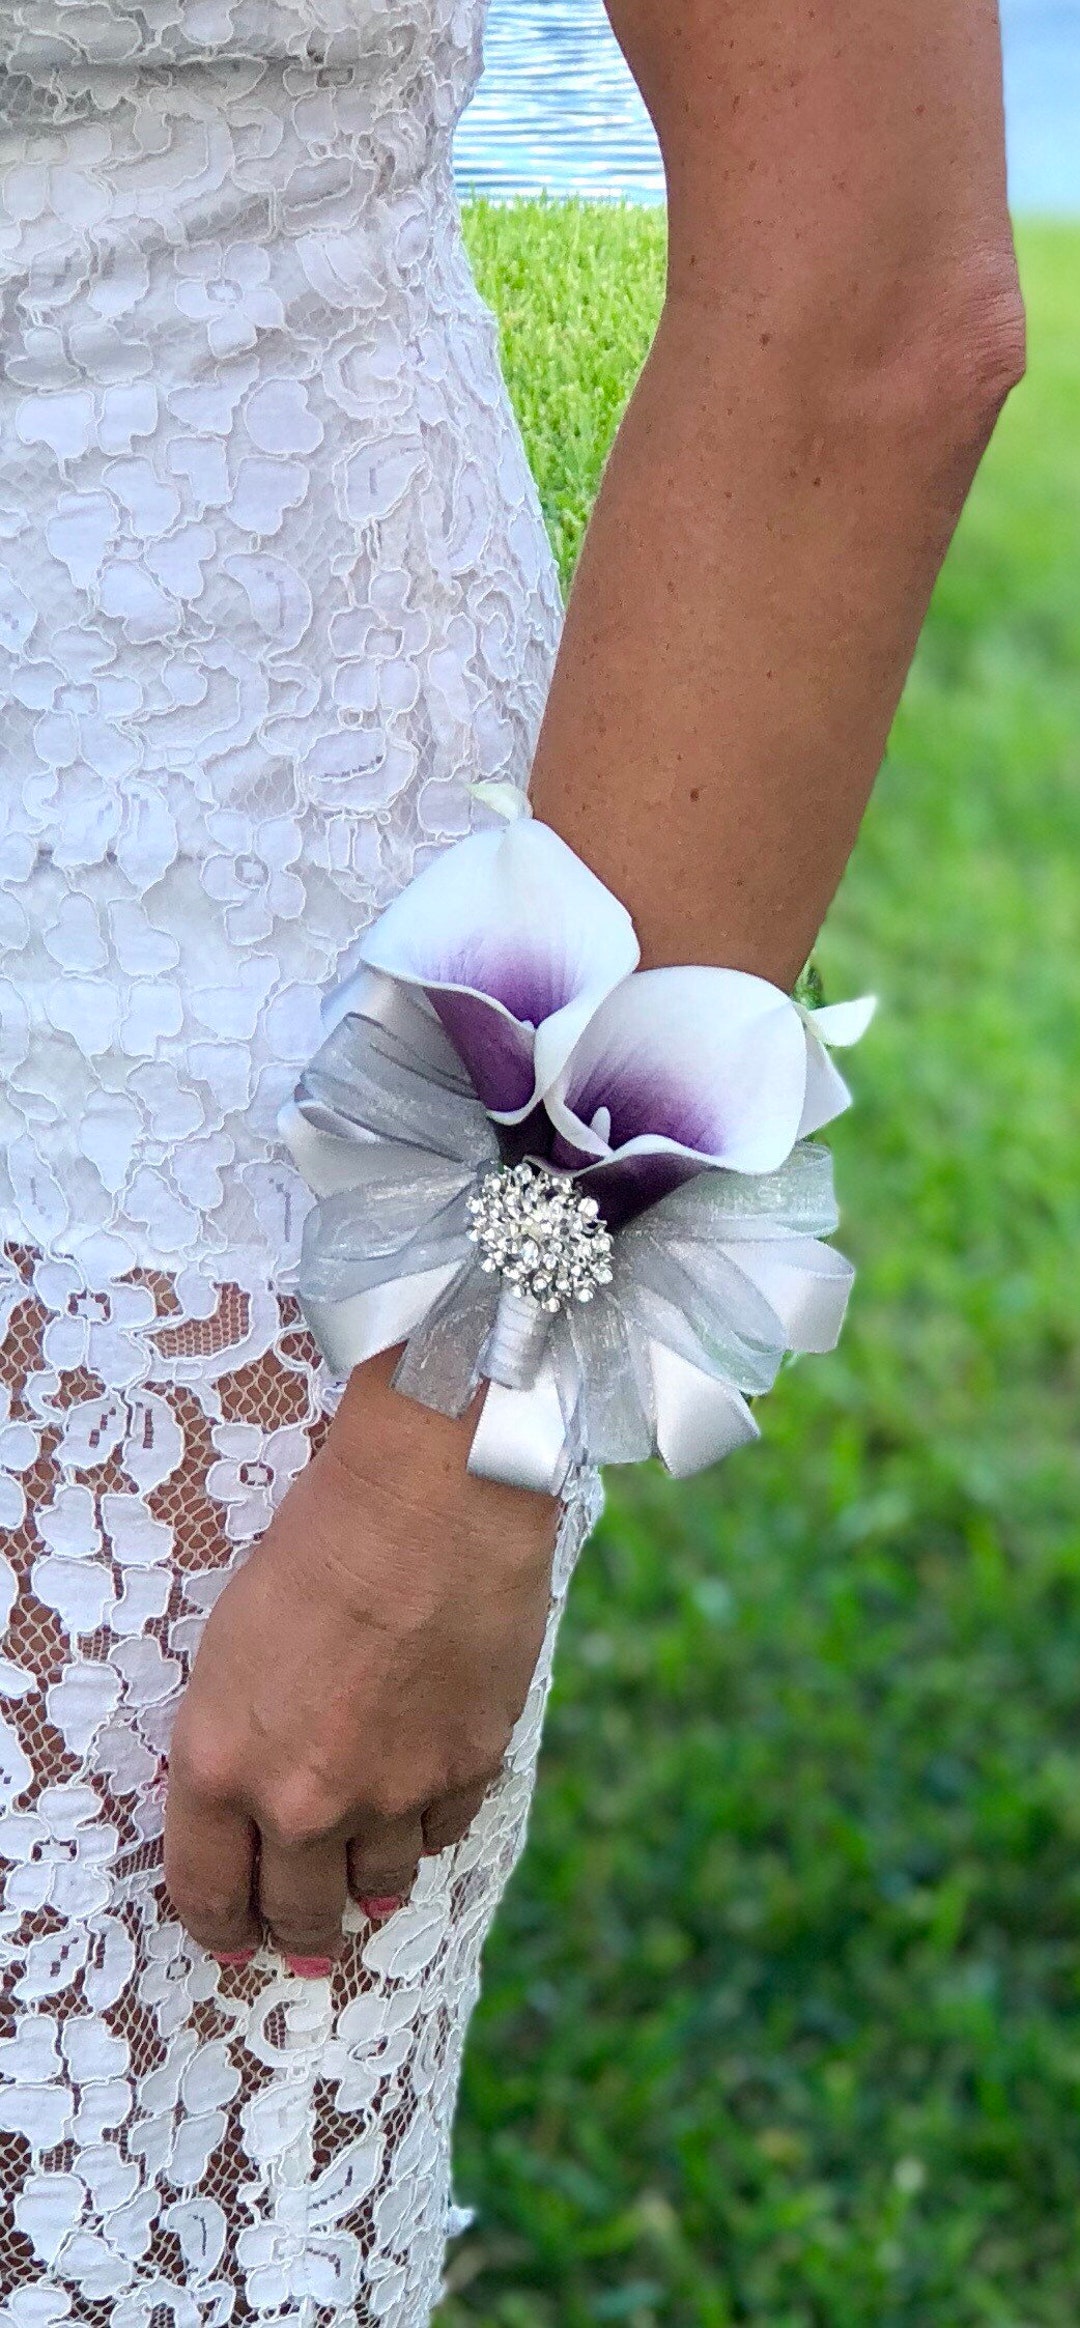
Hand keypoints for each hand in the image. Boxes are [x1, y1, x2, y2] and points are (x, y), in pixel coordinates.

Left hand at [164, 1348, 559, 1972]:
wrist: (429, 1501)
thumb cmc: (318, 1546)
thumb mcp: (233, 1647)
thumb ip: (238, 1739)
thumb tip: (257, 1798)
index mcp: (222, 1765)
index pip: (206, 1889)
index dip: (217, 1925)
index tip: (228, 1938)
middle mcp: (303, 1801)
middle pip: (297, 1910)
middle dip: (296, 1929)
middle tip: (301, 1938)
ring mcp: (391, 1795)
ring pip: (379, 1885)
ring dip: (369, 1888)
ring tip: (370, 1891)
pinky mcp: (466, 1771)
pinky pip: (442, 1833)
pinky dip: (428, 1826)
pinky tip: (422, 1809)